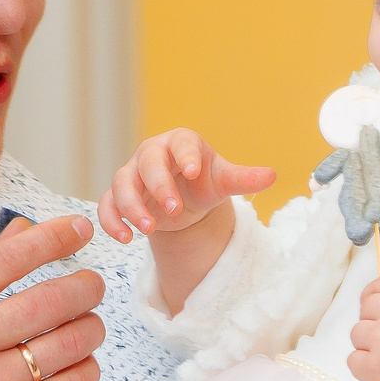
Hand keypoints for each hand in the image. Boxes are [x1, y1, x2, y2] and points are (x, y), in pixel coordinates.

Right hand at [0, 214, 107, 380]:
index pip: (7, 258)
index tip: (81, 228)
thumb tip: (24, 227)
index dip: (53, 238)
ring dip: (92, 327)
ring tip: (89, 326)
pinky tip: (78, 364)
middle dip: (87, 286)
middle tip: (94, 285)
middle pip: (51, 299)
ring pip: (72, 340)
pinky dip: (87, 367)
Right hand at [99, 130, 275, 315]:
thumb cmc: (205, 183)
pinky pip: (107, 204)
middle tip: (174, 209)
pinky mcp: (120, 197)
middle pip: (148, 162)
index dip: (185, 154)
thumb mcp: (224, 182)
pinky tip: (126, 238)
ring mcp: (133, 174)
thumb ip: (244, 179)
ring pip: (122, 183)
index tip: (193, 170)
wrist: (185, 200)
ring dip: (132, 206)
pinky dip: (112, 221)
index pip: (181, 143)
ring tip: (149, 230)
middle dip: (159, 185)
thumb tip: (272, 176)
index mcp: (181, 143)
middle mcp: (153, 154)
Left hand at [347, 274, 379, 380]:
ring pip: (356, 334)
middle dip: (374, 323)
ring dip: (369, 346)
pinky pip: (353, 360)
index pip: (379, 285)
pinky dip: (366, 368)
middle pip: (365, 308)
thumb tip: (374, 302)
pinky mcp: (373, 366)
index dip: (373, 298)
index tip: (374, 310)